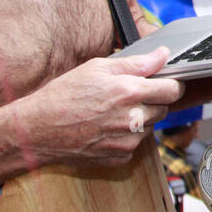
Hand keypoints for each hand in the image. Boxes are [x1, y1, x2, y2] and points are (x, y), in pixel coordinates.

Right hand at [12, 48, 183, 167]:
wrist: (38, 130)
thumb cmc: (64, 96)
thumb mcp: (98, 68)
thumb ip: (137, 63)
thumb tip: (163, 54)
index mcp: (129, 92)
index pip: (173, 90)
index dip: (172, 84)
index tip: (165, 82)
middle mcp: (133, 119)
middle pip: (164, 109)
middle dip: (154, 101)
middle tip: (131, 95)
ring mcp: (127, 141)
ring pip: (150, 127)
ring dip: (140, 119)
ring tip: (112, 112)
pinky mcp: (120, 157)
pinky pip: (135, 144)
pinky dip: (126, 136)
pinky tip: (106, 128)